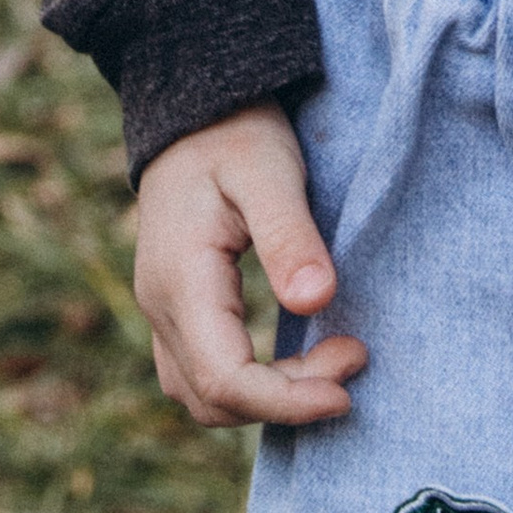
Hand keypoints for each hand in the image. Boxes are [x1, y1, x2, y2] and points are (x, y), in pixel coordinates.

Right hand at [132, 103, 368, 430]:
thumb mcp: (269, 172)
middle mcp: (160, 306)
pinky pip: (202, 375)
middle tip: (351, 357)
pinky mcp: (176, 309)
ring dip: (268, 399)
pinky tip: (296, 360)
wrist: (193, 111)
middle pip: (214, 399)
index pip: (225, 379)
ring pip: (203, 397)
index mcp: (180, 280)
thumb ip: (289, 236)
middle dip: (288, 400)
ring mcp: (162, 311)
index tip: (347, 388)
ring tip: (330, 362)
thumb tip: (316, 300)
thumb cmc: (235, 134)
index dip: (287, 401)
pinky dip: (250, 386)